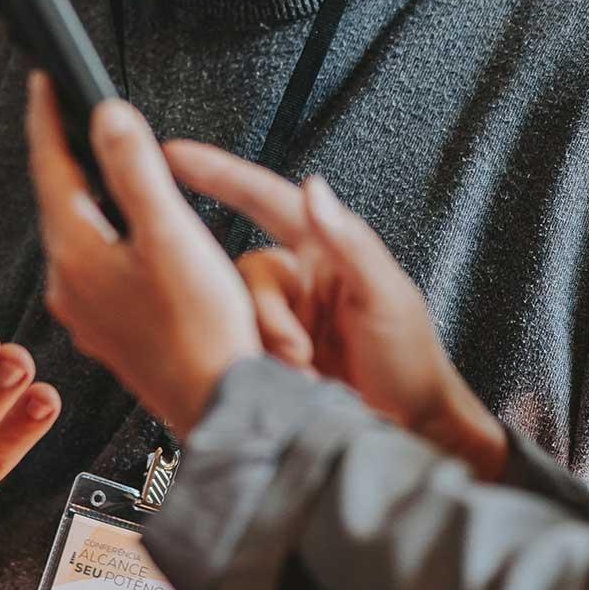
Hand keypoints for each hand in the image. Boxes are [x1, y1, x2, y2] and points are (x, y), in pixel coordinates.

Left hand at [25, 76, 260, 436]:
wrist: (217, 405)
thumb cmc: (201, 330)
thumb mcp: (172, 235)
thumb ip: (136, 171)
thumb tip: (108, 116)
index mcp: (76, 253)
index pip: (51, 166)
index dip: (48, 117)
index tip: (43, 80)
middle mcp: (68, 283)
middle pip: (60, 199)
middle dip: (67, 153)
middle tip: (70, 112)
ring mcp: (85, 310)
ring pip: (78, 233)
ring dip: (89, 195)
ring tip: (104, 164)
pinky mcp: (108, 329)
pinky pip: (96, 264)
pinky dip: (106, 233)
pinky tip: (132, 234)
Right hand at [167, 145, 507, 480]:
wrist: (409, 433)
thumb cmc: (413, 364)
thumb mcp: (386, 297)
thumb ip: (350, 241)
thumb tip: (315, 190)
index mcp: (326, 250)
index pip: (265, 198)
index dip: (219, 173)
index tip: (176, 155)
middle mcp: (300, 279)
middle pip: (247, 271)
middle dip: (266, 315)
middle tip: (297, 351)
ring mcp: (284, 318)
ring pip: (239, 313)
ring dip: (267, 346)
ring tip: (303, 373)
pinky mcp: (270, 356)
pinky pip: (240, 346)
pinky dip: (258, 364)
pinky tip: (286, 382)